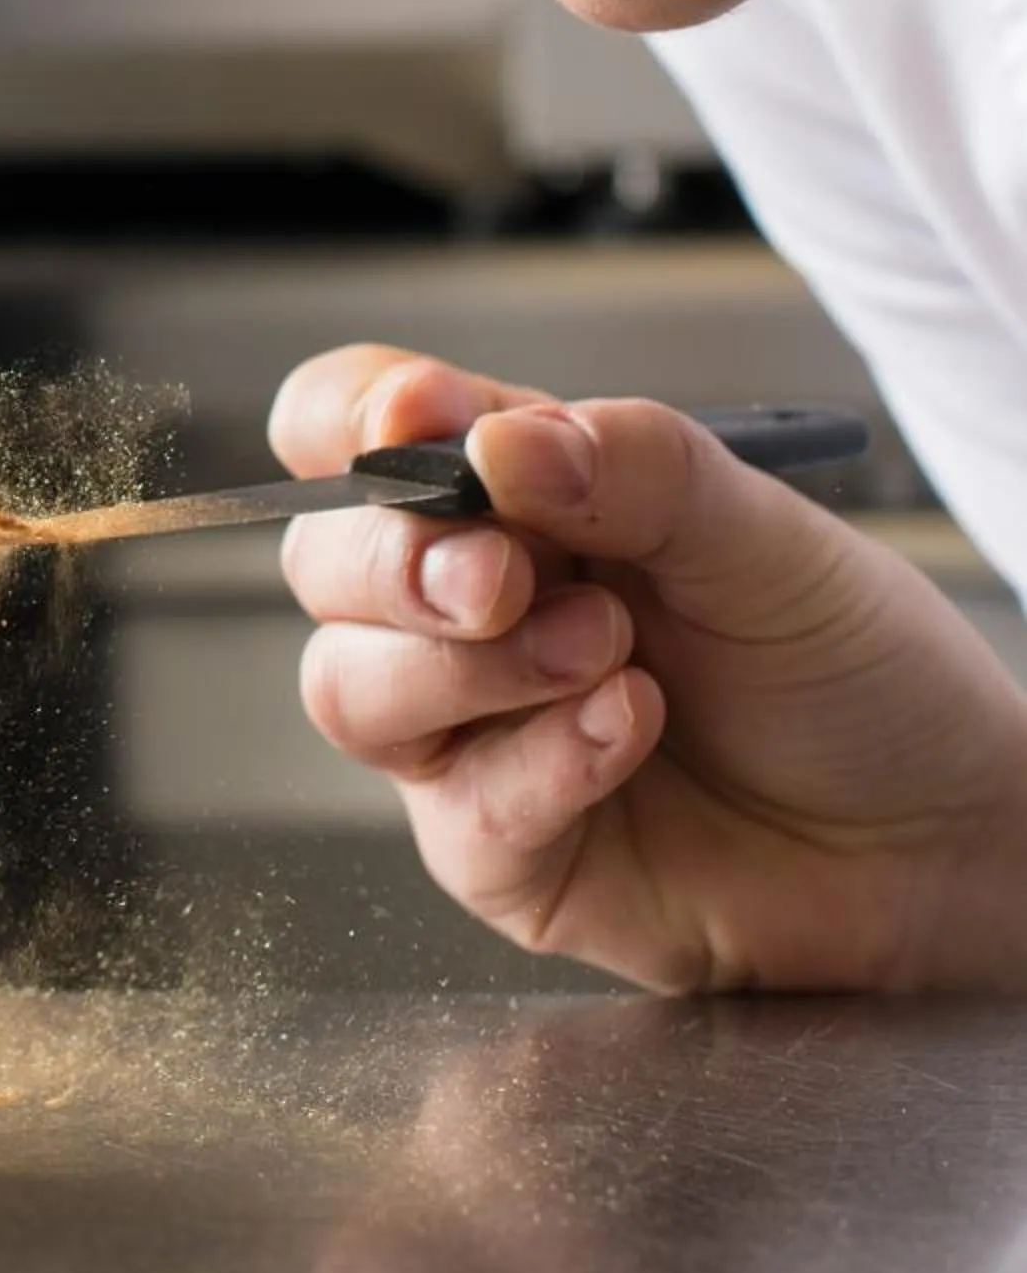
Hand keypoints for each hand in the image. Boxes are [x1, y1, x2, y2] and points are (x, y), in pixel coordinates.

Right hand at [272, 348, 1026, 991]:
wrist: (949, 839)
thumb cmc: (855, 671)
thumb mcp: (764, 533)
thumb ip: (632, 467)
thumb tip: (492, 438)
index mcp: (511, 499)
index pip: (355, 427)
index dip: (350, 416)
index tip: (410, 419)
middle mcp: (469, 611)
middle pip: (323, 563)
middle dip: (397, 561)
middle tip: (505, 573)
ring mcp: (473, 736)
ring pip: (350, 690)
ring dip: (468, 666)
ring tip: (609, 654)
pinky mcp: (504, 856)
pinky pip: (456, 810)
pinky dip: (541, 763)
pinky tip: (633, 729)